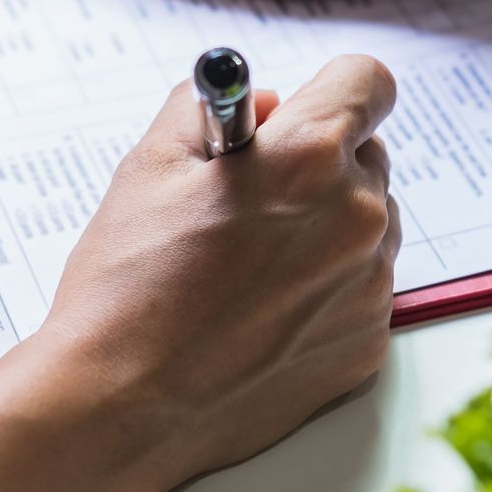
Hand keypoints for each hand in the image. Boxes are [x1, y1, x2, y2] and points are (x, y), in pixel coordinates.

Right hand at [0, 55, 399, 491]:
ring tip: (250, 266)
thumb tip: (266, 107)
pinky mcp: (368, 343)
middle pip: (367, 156)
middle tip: (252, 201)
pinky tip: (262, 313)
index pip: (368, 82)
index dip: (332, 90)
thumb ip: (214, 110)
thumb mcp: (150, 165)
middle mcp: (357, 217)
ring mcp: (370, 286)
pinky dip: (325, 291)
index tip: (305, 112)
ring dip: (327, 228)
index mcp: (309, 158)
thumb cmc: (128, 286)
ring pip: (370, 225)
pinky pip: (362, 289)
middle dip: (318, 165)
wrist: (121, 409)